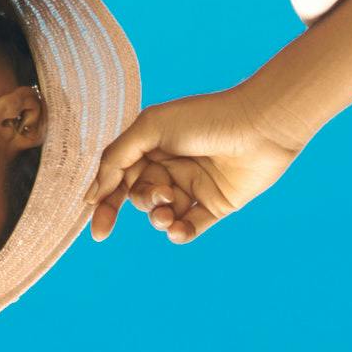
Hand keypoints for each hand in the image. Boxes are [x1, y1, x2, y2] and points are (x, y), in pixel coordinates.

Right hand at [88, 93, 302, 245]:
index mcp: (152, 145)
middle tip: (162, 194)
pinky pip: (191, 226)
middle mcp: (171, 166)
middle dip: (143, 201)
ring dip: (160, 218)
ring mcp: (193, 186)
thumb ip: (117, 159)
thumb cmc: (205, 118)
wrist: (260, 126)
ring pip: (163, 214)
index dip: (107, 201)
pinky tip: (178, 230)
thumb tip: (91, 195)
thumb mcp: (151, 128)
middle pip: (140, 196)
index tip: (99, 230)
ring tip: (168, 213)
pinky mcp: (216, 204)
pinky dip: (180, 232)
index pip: (120, 177)